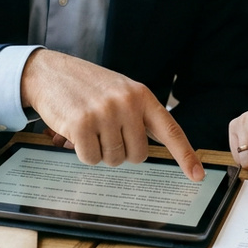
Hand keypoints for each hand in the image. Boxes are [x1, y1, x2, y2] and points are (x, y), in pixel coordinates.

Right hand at [20, 50, 203, 180]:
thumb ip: (138, 115)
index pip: (170, 130)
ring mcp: (104, 113)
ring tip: (89, 127)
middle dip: (121, 152)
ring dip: (100, 151)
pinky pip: (90, 159)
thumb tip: (146, 150)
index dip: (185, 155)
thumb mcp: (120, 91)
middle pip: (137, 155)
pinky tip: (75, 132)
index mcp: (141, 95)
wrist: (50, 72)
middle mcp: (127, 103)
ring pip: (113, 160)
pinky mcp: (81, 124)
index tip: (197, 176)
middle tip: (105, 133)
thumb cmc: (87, 86)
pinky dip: (82, 153)